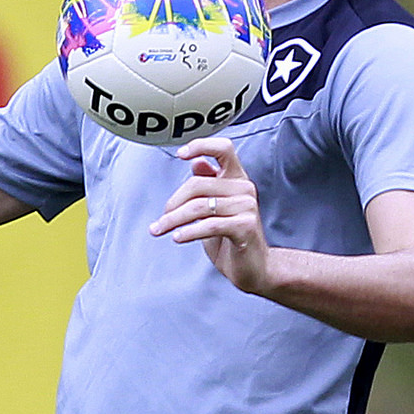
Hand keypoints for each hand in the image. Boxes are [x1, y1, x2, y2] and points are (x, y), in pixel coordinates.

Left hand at [149, 136, 270, 292]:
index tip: (180, 153)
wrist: (253, 267)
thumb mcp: (215, 209)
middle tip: (160, 221)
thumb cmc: (231, 236)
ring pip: (198, 206)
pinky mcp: (245, 226)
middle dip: (173, 203)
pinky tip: (177, 238)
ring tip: (159, 230)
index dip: (201, 145)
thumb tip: (196, 162)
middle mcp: (244, 188)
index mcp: (236, 178)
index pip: (223, 148)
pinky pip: (209, 225)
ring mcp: (247, 207)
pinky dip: (188, 232)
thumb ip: (207, 185)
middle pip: (197, 184)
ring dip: (173, 220)